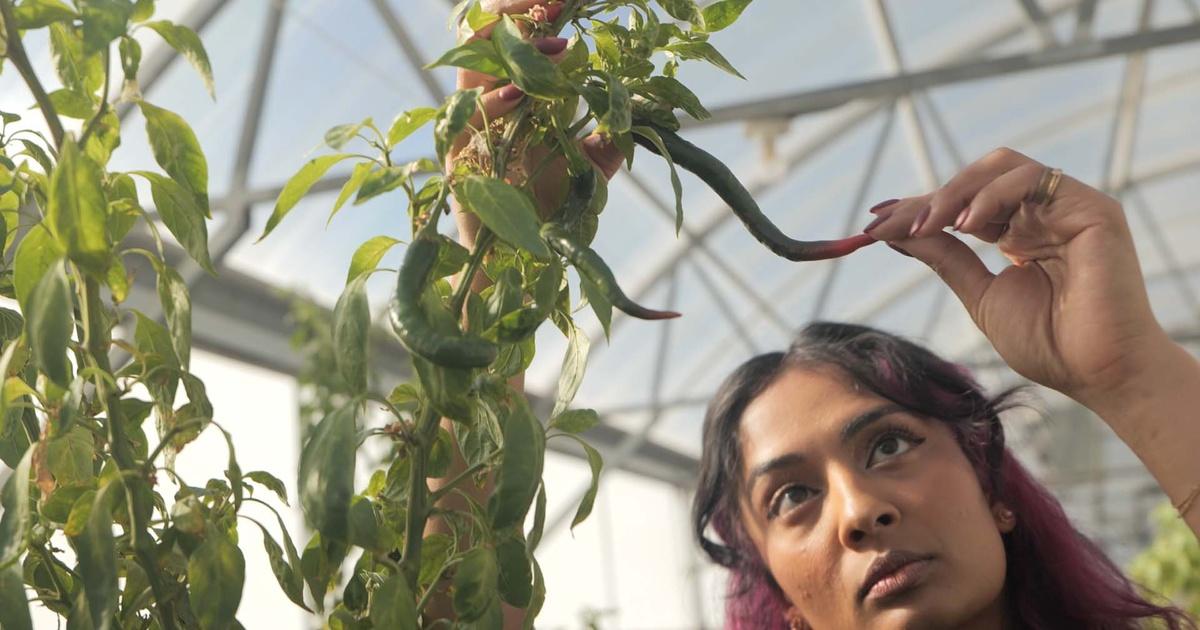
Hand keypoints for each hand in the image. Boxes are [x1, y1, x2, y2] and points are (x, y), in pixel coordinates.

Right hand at [450, 0, 622, 244]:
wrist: (519, 264)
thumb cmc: (550, 212)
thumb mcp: (592, 169)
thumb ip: (612, 138)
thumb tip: (648, 110)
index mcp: (513, 96)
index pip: (514, 36)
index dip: (534, 11)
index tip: (566, 1)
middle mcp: (485, 105)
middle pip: (482, 37)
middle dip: (514, 12)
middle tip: (552, 7)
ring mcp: (468, 129)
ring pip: (470, 68)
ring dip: (509, 50)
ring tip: (552, 43)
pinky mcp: (457, 158)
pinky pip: (465, 120)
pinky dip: (493, 102)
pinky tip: (520, 95)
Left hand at [863, 147, 1167, 406]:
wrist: (1096, 373)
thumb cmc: (1049, 345)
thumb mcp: (981, 296)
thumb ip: (945, 259)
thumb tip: (897, 233)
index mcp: (1020, 235)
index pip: (963, 207)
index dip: (919, 210)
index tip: (874, 223)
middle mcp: (1044, 215)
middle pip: (978, 179)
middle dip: (928, 198)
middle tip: (890, 223)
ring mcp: (1068, 208)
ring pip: (1002, 168)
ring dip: (954, 191)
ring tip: (926, 224)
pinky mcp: (1090, 208)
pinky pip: (1031, 179)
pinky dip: (990, 194)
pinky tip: (964, 223)